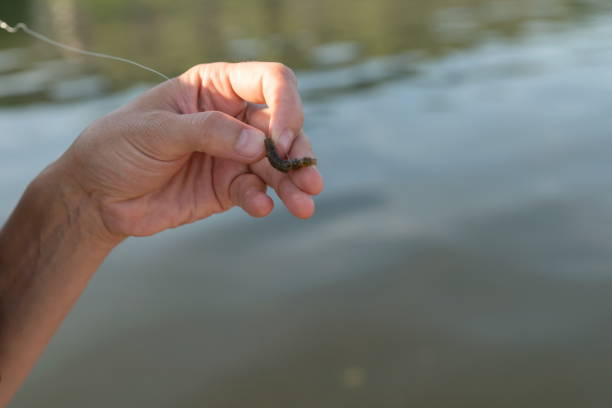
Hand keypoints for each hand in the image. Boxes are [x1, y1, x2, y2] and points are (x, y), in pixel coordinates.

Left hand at [55, 62, 323, 238]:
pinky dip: (262, 200)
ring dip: (293, 183)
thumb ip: (206, 132)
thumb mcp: (156, 130)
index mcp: (215, 88)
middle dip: (298, 152)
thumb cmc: (118, 147)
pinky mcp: (228, 188)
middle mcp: (232, 119)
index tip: (282, 138)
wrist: (98, 197)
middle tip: (308, 179)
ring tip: (304, 204)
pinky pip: (256, 191)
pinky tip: (261, 208)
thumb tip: (258, 144)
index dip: (286, 105)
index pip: (269, 82)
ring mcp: (233, 155)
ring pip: (276, 164)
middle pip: (282, 127)